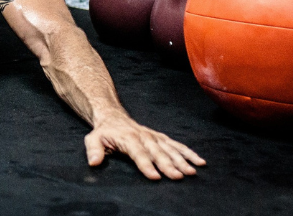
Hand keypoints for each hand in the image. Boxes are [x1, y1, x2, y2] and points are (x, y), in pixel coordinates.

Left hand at [84, 117, 205, 179]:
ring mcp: (154, 137)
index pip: (138, 153)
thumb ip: (93, 150)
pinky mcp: (161, 138)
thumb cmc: (104, 132)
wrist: (113, 117)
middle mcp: (144, 137)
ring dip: (182, 160)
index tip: (155, 176)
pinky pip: (176, 145)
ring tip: (192, 171)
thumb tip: (94, 162)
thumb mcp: (93, 139)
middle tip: (179, 176)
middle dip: (169, 165)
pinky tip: (199, 162)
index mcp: (128, 138)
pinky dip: (188, 153)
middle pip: (157, 153)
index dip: (146, 165)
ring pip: (170, 149)